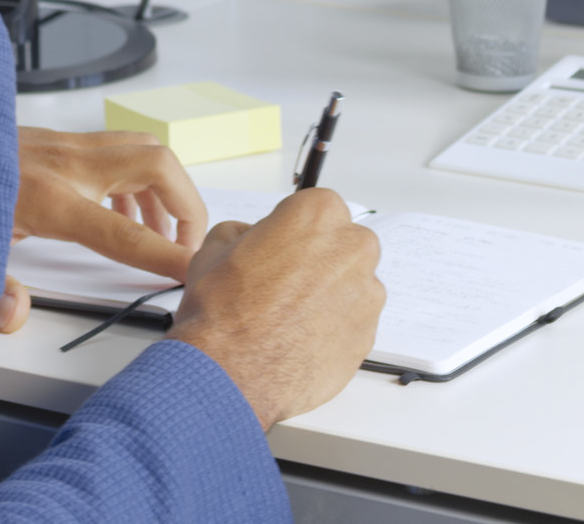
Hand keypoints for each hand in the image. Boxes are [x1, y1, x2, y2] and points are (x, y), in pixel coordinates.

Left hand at [0, 128, 207, 331]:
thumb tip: (13, 316)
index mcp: (49, 198)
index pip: (123, 233)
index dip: (166, 254)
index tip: (193, 271)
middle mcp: (66, 164)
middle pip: (157, 165)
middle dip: (187, 205)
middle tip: (188, 244)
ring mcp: (65, 145)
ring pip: (143, 149)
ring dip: (165, 189)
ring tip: (159, 233)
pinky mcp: (60, 138)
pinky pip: (120, 149)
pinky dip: (137, 179)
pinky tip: (122, 211)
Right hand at [167, 189, 384, 428]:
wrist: (231, 374)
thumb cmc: (224, 313)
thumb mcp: (214, 248)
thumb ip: (245, 232)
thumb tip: (251, 239)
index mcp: (319, 214)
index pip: (315, 209)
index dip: (292, 231)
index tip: (278, 249)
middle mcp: (352, 248)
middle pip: (341, 245)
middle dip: (317, 261)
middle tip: (282, 285)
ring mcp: (366, 294)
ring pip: (350, 286)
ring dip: (327, 296)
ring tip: (288, 318)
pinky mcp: (368, 334)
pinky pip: (352, 322)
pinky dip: (333, 328)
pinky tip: (299, 339)